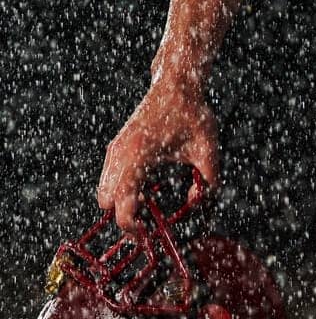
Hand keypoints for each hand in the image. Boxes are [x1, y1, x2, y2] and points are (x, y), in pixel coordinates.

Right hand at [97, 76, 219, 236]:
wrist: (176, 83)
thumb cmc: (191, 112)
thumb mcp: (207, 148)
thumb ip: (208, 180)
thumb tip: (198, 203)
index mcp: (138, 156)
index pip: (121, 206)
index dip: (132, 227)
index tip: (148, 234)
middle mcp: (120, 153)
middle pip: (105, 202)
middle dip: (124, 216)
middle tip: (149, 222)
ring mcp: (115, 149)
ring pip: (104, 190)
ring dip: (122, 202)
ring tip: (150, 202)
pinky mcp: (117, 146)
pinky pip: (109, 177)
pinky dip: (122, 188)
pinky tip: (147, 185)